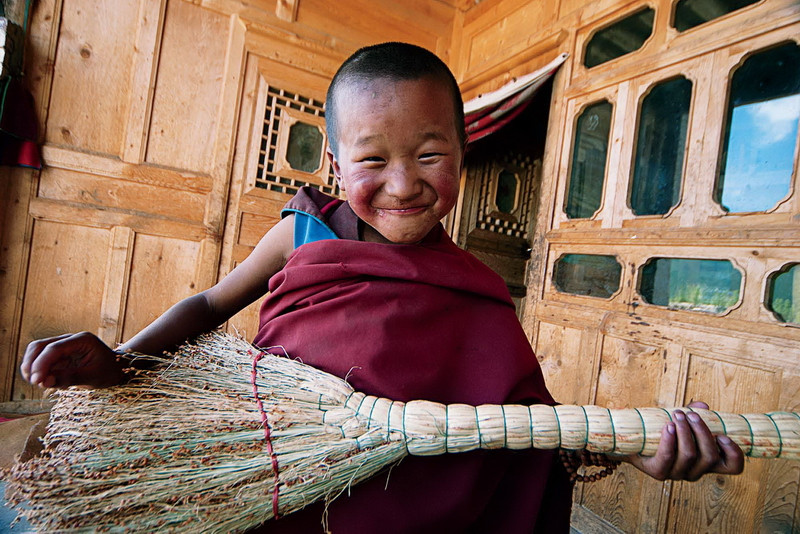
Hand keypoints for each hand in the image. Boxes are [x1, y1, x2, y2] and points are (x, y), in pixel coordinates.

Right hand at [20, 332, 126, 388]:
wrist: (116, 370)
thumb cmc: (108, 371)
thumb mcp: (94, 376)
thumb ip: (70, 377)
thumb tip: (44, 381)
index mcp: (82, 340)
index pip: (54, 348)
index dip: (41, 364)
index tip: (37, 381)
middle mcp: (69, 340)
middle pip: (40, 346)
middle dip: (32, 364)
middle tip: (35, 383)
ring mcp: (62, 346)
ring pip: (36, 352)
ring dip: (32, 368)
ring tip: (40, 383)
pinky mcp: (58, 356)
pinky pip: (40, 361)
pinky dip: (37, 371)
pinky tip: (45, 382)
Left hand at [624, 401, 743, 480]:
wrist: (634, 439)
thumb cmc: (663, 429)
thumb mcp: (682, 420)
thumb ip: (695, 413)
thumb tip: (703, 406)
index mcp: (707, 461)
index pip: (732, 467)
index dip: (734, 454)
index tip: (724, 435)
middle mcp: (695, 471)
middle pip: (710, 457)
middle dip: (702, 432)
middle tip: (690, 414)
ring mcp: (676, 473)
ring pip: (689, 455)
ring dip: (685, 432)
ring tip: (677, 415)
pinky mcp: (658, 471)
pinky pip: (667, 458)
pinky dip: (669, 440)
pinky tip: (668, 426)